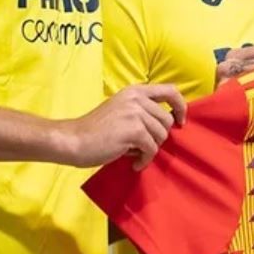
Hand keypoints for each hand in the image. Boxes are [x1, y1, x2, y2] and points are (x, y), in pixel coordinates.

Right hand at [56, 83, 185, 170]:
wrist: (73, 140)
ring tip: (134, 153)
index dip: (181, 106)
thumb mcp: (121, 110)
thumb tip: (169, 123)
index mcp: (134, 91)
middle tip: (142, 146)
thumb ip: (142, 111)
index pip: (170, 90)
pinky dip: (144, 160)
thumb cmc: (95, 130)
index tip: (180, 121)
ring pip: (161, 136)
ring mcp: (135, 113)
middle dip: (158, 137)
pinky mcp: (133, 130)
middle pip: (167, 120)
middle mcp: (136, 98)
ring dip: (150, 149)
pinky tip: (133, 163)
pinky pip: (151, 149)